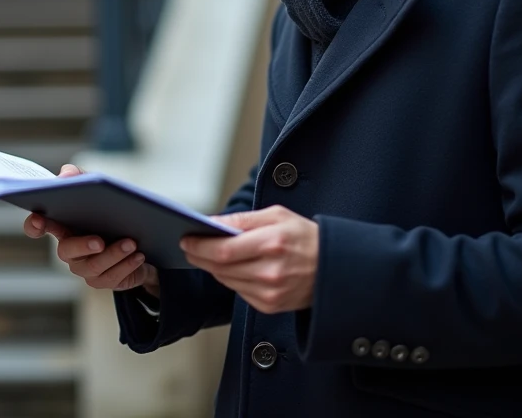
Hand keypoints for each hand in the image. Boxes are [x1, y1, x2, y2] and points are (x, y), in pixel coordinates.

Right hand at [23, 164, 160, 296]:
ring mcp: (85, 268)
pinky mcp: (103, 280)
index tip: (38, 218)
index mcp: (64, 227)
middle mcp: (69, 250)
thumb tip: (66, 174)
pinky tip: (139, 255)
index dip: (34, 224)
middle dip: (83, 245)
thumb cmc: (112, 215)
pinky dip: (127, 265)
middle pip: (66, 251)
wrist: (142, 242)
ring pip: (94, 266)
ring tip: (132, 243)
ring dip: (114, 254)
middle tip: (99, 241)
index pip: (40, 226)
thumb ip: (81, 178)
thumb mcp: (99, 192)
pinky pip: (112, 277)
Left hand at [180, 205, 317, 313]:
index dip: (200, 246)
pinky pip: (238, 291)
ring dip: (213, 268)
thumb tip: (211, 223)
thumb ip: (242, 220)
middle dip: (200, 256)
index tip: (186, 239)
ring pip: (226, 280)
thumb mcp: (277, 216)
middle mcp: (271, 272)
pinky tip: (232, 268)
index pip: (223, 250)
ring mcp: (270, 293)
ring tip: (207, 255)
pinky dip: (230, 279)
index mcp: (273, 243)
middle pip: (220, 267)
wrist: (334, 268)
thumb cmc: (305, 236)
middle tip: (189, 246)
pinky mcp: (270, 306)